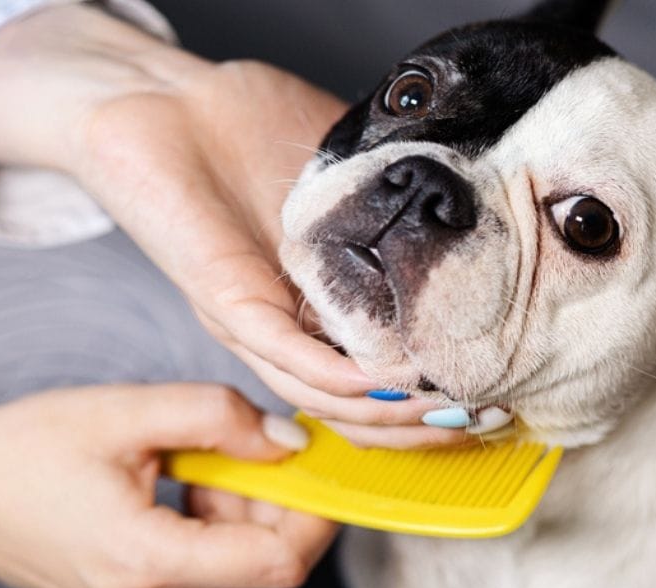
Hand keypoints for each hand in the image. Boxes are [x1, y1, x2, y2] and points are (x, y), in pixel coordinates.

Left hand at [0, 5, 467, 447]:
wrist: (159, 94)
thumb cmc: (245, 126)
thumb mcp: (343, 172)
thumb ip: (391, 202)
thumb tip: (467, 212)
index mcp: (312, 305)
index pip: (373, 379)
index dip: (428, 400)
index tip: (496, 398)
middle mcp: (283, 326)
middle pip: (351, 408)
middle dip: (418, 426)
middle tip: (485, 420)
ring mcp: (252, 318)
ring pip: (320, 396)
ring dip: (385, 414)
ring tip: (445, 412)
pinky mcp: (224, 296)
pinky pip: (281, 353)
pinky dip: (333, 376)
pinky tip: (380, 382)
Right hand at [0, 384, 335, 587]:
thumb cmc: (23, 450)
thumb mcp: (126, 412)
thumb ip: (218, 417)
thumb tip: (289, 439)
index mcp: (148, 561)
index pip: (278, 564)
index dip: (314, 513)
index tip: (315, 460)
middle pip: (264, 569)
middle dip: (277, 504)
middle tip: (249, 444)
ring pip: (238, 572)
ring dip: (244, 514)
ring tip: (196, 460)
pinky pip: (205, 573)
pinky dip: (214, 528)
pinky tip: (179, 483)